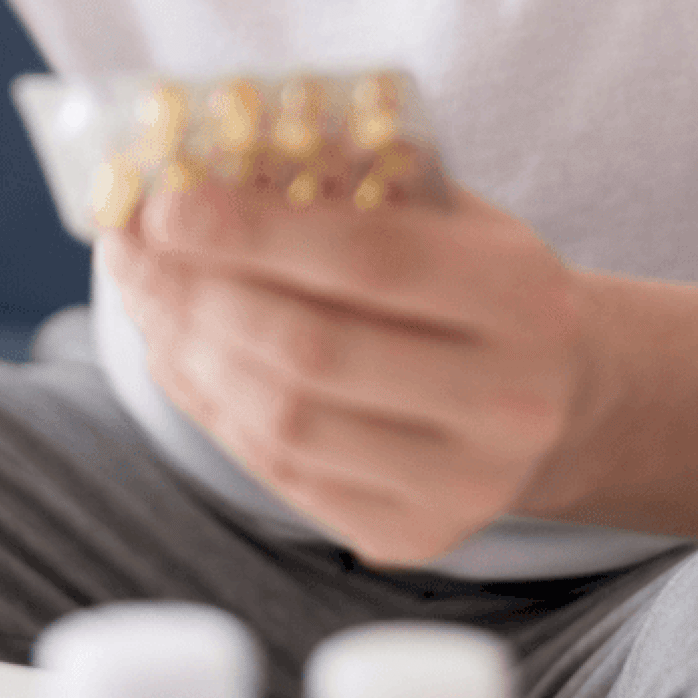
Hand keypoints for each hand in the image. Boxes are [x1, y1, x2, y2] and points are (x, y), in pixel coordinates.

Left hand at [103, 181, 586, 567]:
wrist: (567, 402)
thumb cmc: (479, 287)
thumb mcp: (451, 217)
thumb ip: (353, 187)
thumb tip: (205, 161)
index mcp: (521, 297)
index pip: (369, 261)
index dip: (253, 233)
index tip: (165, 205)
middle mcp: (505, 401)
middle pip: (312, 350)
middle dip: (197, 295)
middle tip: (130, 251)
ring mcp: (462, 484)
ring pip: (285, 423)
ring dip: (191, 354)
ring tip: (145, 298)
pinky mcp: (415, 536)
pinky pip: (282, 474)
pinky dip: (212, 408)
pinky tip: (179, 355)